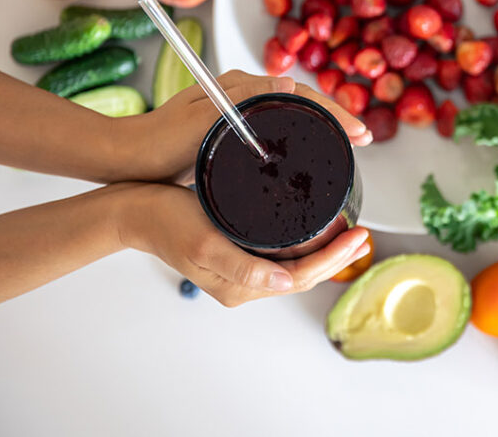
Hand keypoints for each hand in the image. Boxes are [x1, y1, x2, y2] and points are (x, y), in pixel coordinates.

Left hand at [112, 70, 371, 184]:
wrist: (127, 159)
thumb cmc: (159, 143)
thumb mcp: (200, 120)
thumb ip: (240, 98)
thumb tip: (288, 82)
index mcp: (240, 85)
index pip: (299, 92)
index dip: (332, 111)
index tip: (357, 131)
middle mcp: (244, 92)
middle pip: (302, 100)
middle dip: (336, 116)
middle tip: (363, 138)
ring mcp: (241, 110)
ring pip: (293, 114)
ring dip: (323, 125)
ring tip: (348, 143)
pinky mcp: (237, 128)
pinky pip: (280, 127)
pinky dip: (303, 135)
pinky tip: (313, 151)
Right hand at [117, 183, 370, 306]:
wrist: (134, 211)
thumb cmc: (165, 221)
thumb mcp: (204, 241)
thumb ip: (242, 266)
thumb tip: (283, 282)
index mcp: (239, 286)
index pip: (301, 277)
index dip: (334, 259)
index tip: (358, 236)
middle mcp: (243, 283)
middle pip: (303, 274)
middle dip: (337, 256)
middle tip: (362, 232)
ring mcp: (240, 270)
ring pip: (294, 265)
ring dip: (323, 250)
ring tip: (347, 229)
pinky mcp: (237, 254)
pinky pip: (279, 255)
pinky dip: (302, 242)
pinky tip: (314, 226)